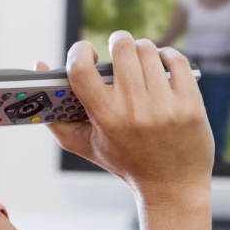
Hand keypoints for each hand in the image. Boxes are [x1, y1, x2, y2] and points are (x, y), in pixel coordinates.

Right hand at [38, 31, 213, 206]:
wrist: (172, 187)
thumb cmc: (125, 162)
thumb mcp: (86, 144)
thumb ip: (57, 112)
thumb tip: (39, 65)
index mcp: (105, 118)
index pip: (81, 69)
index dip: (79, 52)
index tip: (87, 52)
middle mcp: (134, 110)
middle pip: (122, 48)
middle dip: (118, 42)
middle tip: (118, 50)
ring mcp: (165, 106)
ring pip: (148, 50)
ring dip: (141, 50)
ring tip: (140, 60)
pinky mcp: (190, 103)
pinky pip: (175, 60)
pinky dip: (167, 56)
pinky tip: (162, 63)